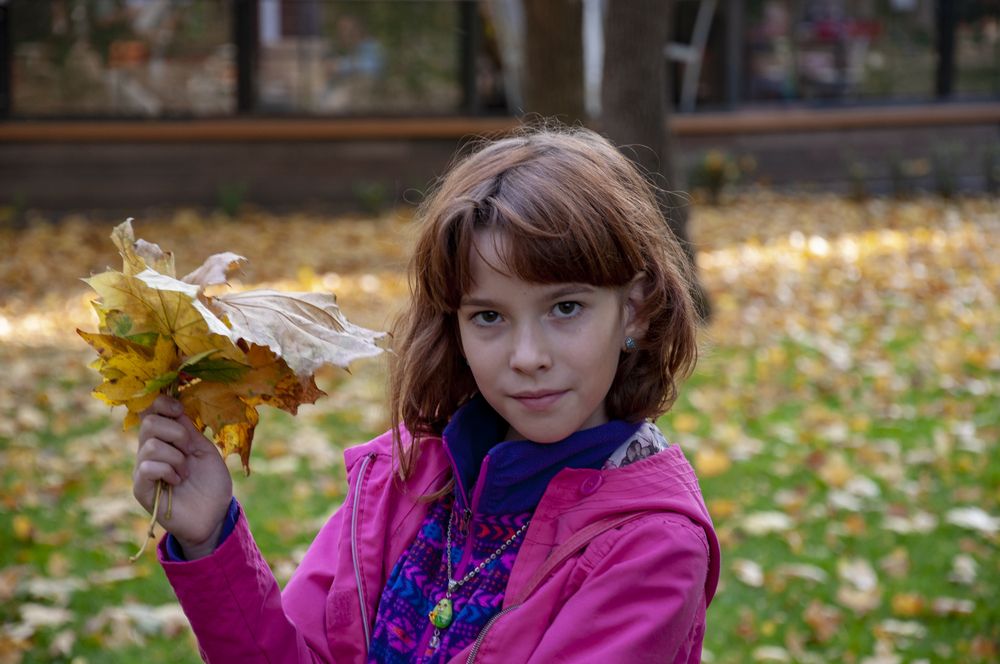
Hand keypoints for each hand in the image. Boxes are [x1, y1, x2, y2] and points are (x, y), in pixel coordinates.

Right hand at [133, 396, 232, 558]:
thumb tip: (173, 407)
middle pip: (149, 422)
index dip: (162, 403)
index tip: (179, 411)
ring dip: (176, 457)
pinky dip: (167, 470)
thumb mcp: (205, 450)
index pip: (151, 410)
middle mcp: (150, 451)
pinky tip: (177, 481)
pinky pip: (147, 467)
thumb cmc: (211, 483)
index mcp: (167, 438)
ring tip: (185, 472)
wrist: (214, 515)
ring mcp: (143, 469)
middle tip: (189, 450)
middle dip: (177, 433)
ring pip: (151, 445)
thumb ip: (188, 430)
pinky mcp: (141, 488)